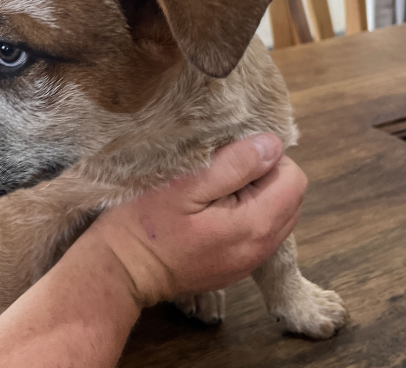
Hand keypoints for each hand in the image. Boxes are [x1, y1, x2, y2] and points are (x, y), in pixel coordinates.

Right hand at [90, 133, 306, 306]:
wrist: (122, 270)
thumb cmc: (146, 222)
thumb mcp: (186, 184)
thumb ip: (235, 164)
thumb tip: (273, 145)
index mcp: (254, 225)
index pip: (294, 179)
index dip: (267, 159)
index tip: (230, 158)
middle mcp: (261, 249)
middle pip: (289, 199)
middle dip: (263, 178)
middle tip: (219, 174)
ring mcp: (248, 263)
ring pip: (276, 216)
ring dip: (254, 197)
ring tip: (212, 193)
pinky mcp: (234, 268)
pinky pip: (258, 233)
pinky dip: (245, 216)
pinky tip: (209, 214)